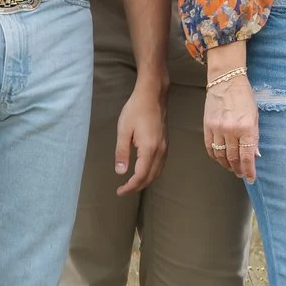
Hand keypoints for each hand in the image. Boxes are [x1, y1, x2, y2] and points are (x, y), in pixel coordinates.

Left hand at [113, 78, 168, 195]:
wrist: (153, 95)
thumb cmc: (136, 109)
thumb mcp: (123, 130)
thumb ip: (122, 152)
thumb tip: (121, 172)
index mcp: (149, 149)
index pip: (141, 175)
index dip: (130, 186)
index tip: (119, 191)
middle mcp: (160, 150)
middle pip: (151, 177)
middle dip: (137, 187)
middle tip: (123, 190)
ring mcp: (165, 147)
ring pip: (158, 172)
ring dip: (146, 181)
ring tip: (132, 184)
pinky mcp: (165, 143)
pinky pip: (161, 164)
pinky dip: (152, 173)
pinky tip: (144, 171)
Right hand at [204, 73, 259, 181]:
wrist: (226, 81)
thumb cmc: (244, 97)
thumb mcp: (255, 116)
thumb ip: (255, 137)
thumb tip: (255, 155)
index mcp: (246, 127)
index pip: (247, 156)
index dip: (249, 170)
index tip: (251, 178)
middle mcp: (231, 130)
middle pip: (233, 158)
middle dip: (238, 169)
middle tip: (241, 174)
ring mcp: (217, 129)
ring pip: (220, 155)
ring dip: (226, 165)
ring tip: (232, 168)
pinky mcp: (207, 126)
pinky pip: (209, 147)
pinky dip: (215, 156)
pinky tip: (220, 159)